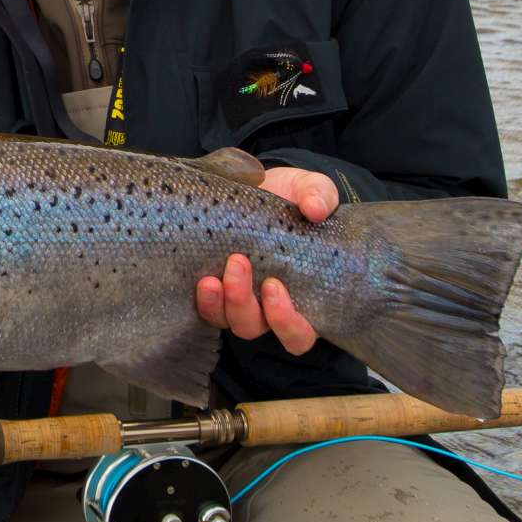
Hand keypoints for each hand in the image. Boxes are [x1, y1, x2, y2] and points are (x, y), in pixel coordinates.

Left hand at [194, 167, 340, 355]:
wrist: (258, 187)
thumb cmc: (291, 198)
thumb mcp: (310, 189)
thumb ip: (320, 196)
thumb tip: (317, 209)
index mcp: (302, 294)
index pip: (299, 334)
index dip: (287, 323)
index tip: (273, 286)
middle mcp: (268, 306)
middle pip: (255, 328)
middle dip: (243, 304)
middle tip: (238, 263)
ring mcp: (239, 299)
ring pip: (229, 322)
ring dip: (220, 304)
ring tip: (211, 278)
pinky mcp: (215, 289)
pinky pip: (207, 310)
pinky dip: (203, 301)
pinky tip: (201, 281)